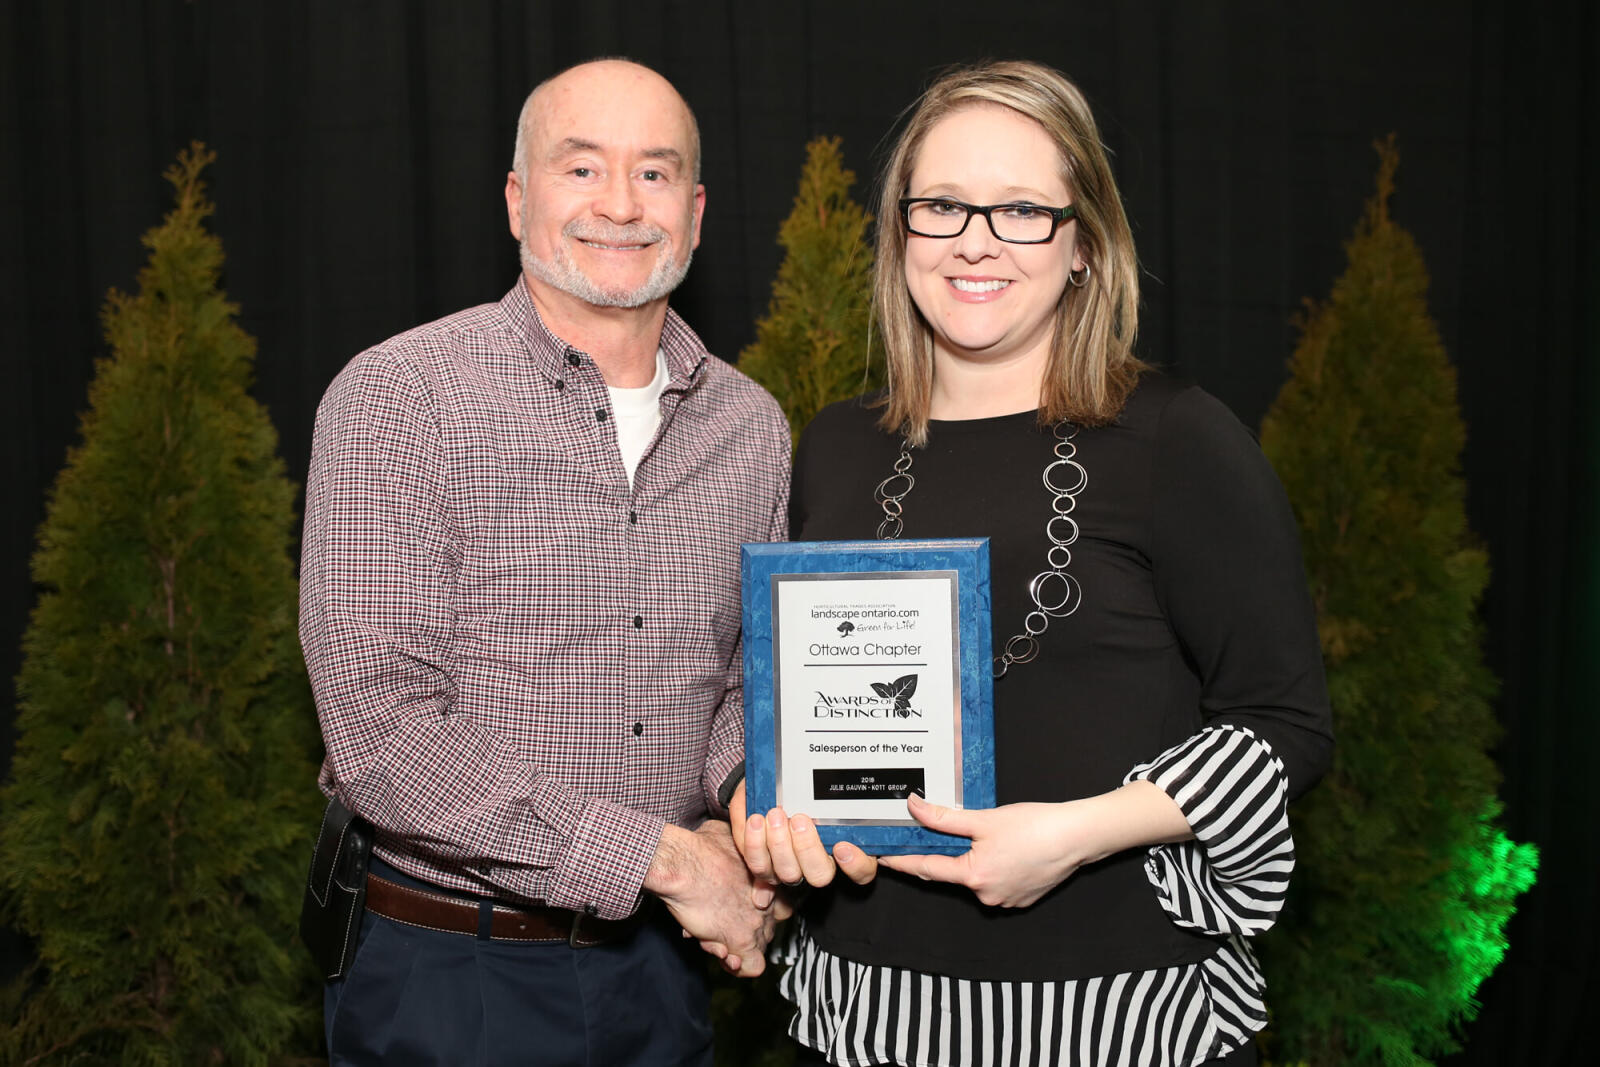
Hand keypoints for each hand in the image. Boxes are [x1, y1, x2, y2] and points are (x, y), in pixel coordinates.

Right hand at [645, 820, 776, 975]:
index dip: (759, 906)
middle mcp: (771, 901)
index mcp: (771, 877)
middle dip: (746, 927)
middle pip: (770, 924)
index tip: (738, 904)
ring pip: (760, 946)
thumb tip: (727, 844)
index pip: (781, 900)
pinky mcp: (742, 940)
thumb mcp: (727, 834)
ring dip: (738, 946)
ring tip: (714, 938)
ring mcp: (759, 922)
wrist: (684, 865)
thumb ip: (736, 845)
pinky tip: (722, 954)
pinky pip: (752, 967)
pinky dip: (738, 966)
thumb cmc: (700, 846)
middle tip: (722, 922)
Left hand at [730, 780, 878, 894]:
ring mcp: (789, 867)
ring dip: (778, 845)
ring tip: (774, 815)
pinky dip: (754, 843)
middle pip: (820, 875)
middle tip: (798, 819)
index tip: (842, 846)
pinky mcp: (762, 864)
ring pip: (787, 873)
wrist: (769, 782)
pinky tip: (756, 821)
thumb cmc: (802, 787)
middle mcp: (817, 864)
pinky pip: (757, 864)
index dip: (855, 865)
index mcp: (842, 848)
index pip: (862, 870)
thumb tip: (847, 795)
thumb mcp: (820, 786)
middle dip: (807, 848)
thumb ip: (834, 793)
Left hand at [879, 784, 1192, 907]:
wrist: (1077, 837)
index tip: (883, 857)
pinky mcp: (1021, 899)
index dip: (902, 861)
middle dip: (944, 855)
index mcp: (973, 875)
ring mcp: (1005, 900)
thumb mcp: (984, 818)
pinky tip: (1007, 850)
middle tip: (938, 833)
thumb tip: (914, 807)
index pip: (926, 868)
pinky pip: (996, 884)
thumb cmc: (1034, 825)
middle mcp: (986, 895)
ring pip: (976, 878)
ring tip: (991, 838)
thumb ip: (945, 817)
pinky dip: (994, 868)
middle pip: (952, 873)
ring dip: (973, 861)